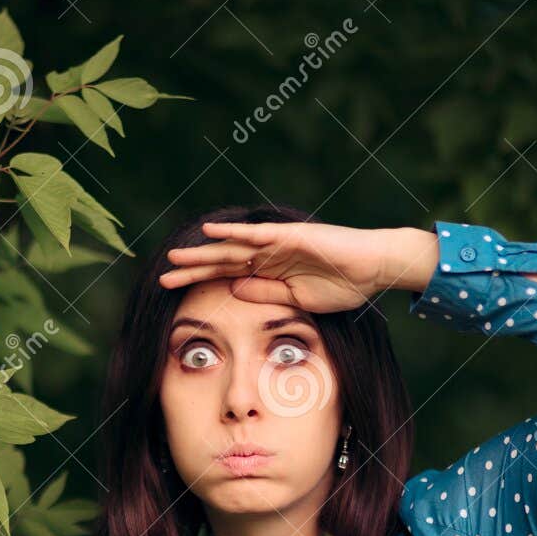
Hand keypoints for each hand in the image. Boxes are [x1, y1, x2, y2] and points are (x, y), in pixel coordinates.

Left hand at [157, 220, 435, 312]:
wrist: (374, 270)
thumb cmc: (343, 286)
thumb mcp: (297, 301)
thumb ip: (265, 294)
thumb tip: (232, 291)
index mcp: (269, 273)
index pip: (225, 277)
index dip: (199, 282)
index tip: (172, 291)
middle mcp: (267, 256)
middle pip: (221, 263)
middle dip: (192, 270)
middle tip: (162, 278)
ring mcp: (278, 244)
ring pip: (232, 249)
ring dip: (204, 253)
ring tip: (176, 256)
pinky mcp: (291, 236)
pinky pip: (257, 235)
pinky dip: (234, 234)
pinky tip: (211, 233)